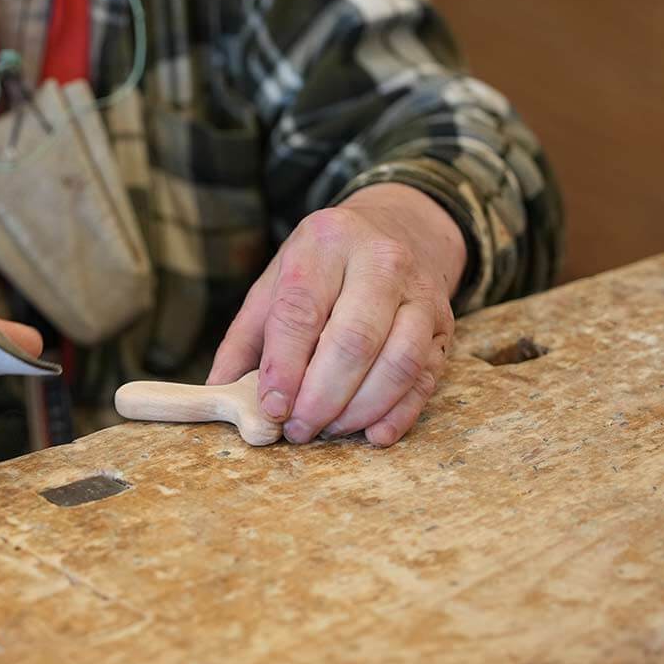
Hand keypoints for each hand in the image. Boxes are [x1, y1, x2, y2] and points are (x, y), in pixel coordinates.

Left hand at [208, 183, 465, 445]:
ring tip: (328, 430)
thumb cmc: (322, 267)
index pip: (301, 311)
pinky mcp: (445, 324)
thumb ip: (245, 340)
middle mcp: (380, 260)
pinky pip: (425, 378)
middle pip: (352, 341)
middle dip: (321, 397)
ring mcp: (420, 292)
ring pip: (396, 363)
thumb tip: (218, 393)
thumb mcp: (275, 285)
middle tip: (298, 429)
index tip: (272, 407)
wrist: (397, 230)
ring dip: (358, 410)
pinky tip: (372, 434)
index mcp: (325, 242)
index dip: (285, 366)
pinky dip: (399, 414)